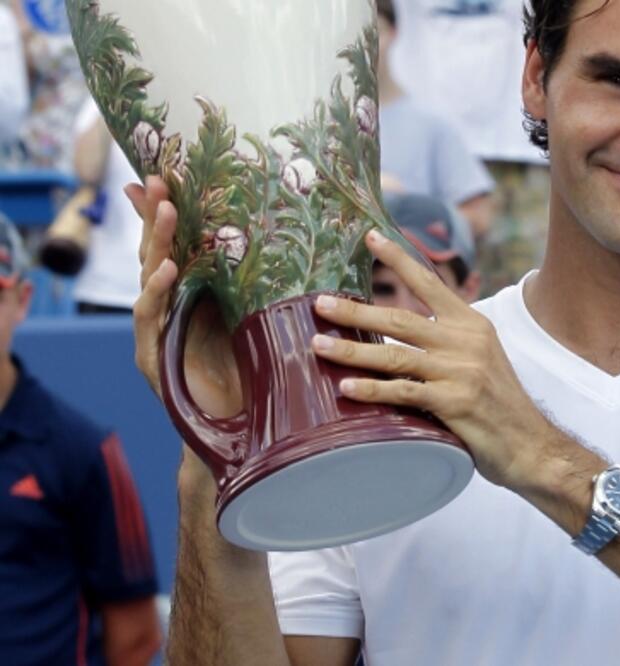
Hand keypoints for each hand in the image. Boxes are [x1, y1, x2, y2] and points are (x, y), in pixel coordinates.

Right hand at [126, 176, 241, 416]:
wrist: (249, 432)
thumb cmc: (259, 373)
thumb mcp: (262, 318)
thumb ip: (262, 285)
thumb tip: (288, 242)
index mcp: (194, 298)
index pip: (176, 246)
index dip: (167, 213)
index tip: (164, 172)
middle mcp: (170, 311)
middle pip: (156, 254)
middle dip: (155, 216)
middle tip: (159, 178)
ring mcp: (157, 335)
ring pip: (149, 279)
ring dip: (157, 243)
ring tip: (169, 209)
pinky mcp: (154, 361)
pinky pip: (150, 319)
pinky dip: (156, 292)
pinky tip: (167, 269)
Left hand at [310, 230, 556, 487]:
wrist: (530, 442)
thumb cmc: (498, 402)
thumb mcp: (481, 357)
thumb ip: (448, 340)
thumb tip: (398, 333)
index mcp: (472, 324)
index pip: (430, 283)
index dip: (399, 259)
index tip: (371, 236)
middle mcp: (465, 342)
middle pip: (400, 319)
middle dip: (356, 311)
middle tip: (320, 304)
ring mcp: (459, 372)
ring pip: (395, 355)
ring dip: (353, 350)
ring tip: (319, 346)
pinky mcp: (454, 403)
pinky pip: (404, 392)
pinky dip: (372, 390)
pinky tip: (346, 389)